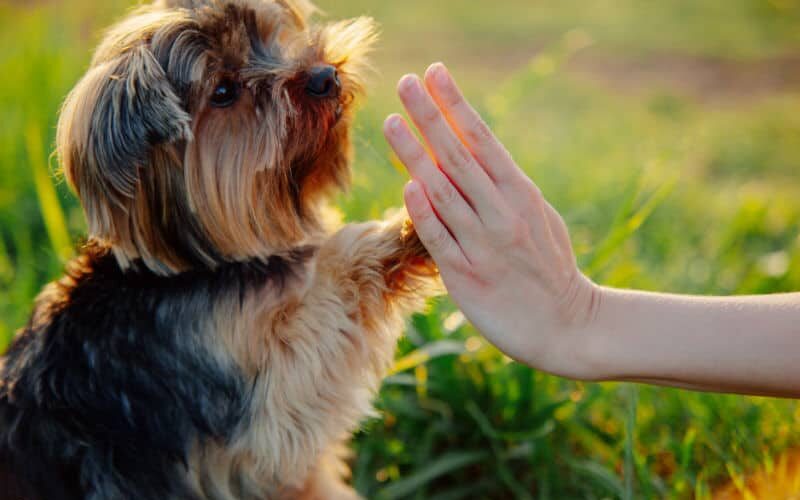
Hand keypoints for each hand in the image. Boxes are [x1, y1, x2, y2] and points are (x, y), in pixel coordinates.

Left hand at [383, 63, 600, 377]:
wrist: (568, 327)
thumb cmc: (549, 268)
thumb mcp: (538, 218)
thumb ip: (505, 189)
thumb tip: (472, 155)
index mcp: (522, 194)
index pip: (482, 140)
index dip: (456, 105)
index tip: (434, 73)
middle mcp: (503, 214)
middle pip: (459, 157)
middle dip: (430, 116)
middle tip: (405, 83)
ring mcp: (485, 245)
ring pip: (444, 192)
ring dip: (415, 154)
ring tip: (392, 122)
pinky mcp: (468, 277)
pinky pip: (441, 239)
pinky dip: (424, 211)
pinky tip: (408, 185)